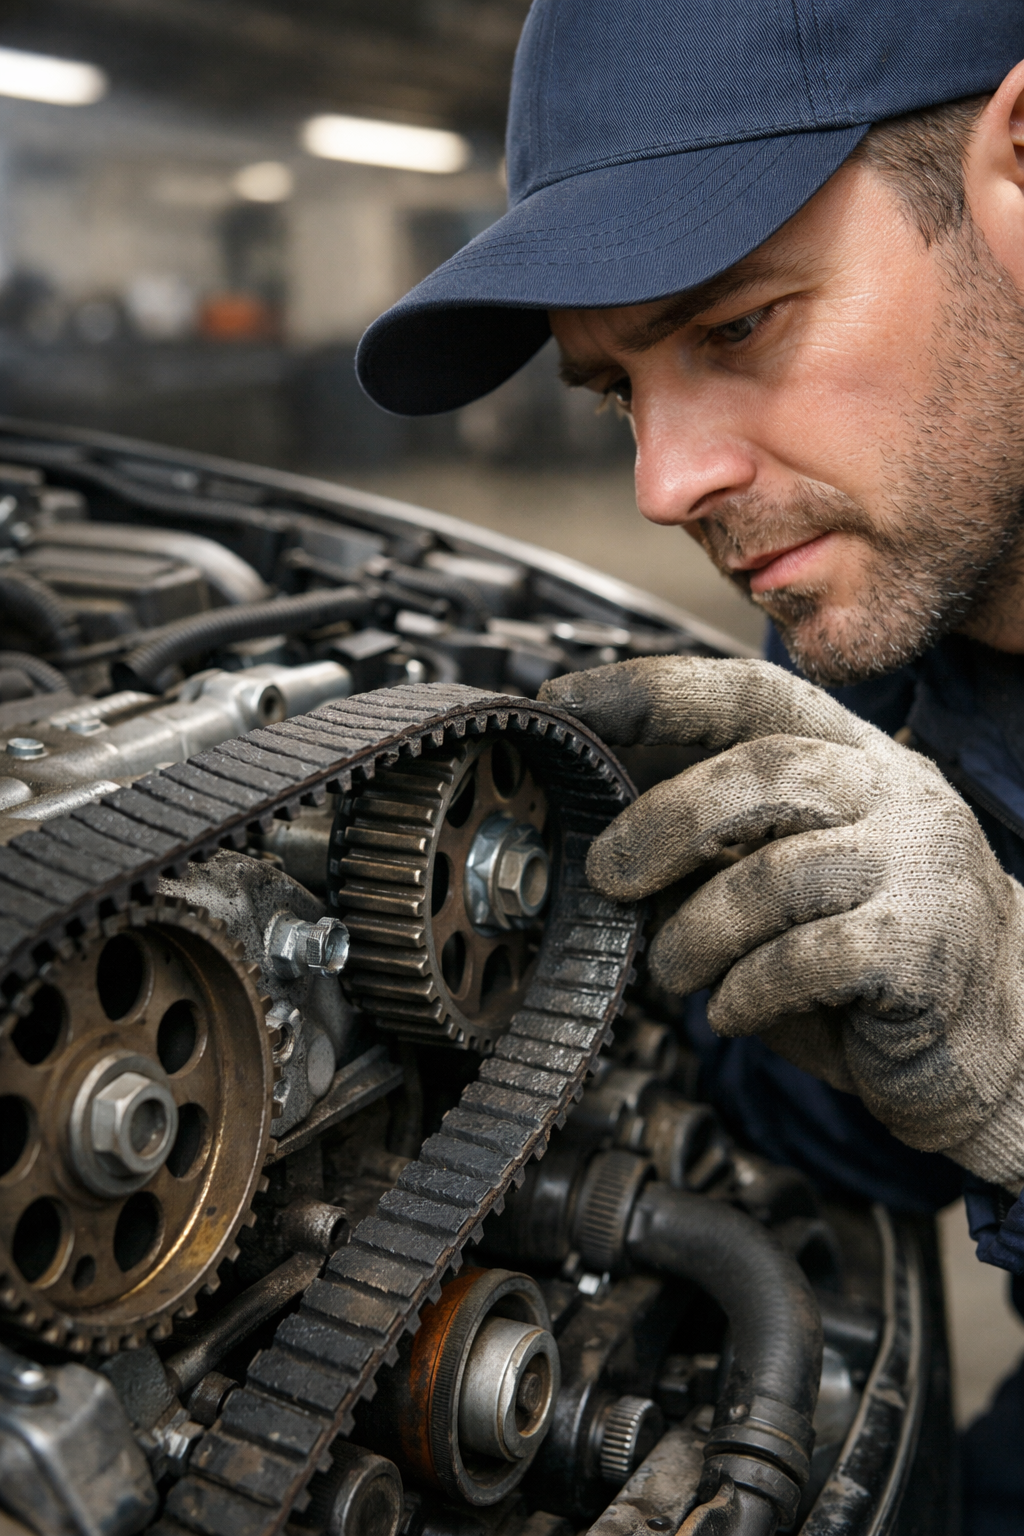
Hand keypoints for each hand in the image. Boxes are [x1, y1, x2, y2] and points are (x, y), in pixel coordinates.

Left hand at [540, 657, 1023, 1189]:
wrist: (1003, 1034)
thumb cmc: (879, 950)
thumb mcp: (799, 873)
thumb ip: (726, 844)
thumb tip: (606, 840)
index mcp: (855, 758)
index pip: (749, 692)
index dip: (651, 690)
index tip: (564, 700)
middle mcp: (892, 793)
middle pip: (760, 771)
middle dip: (662, 822)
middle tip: (608, 873)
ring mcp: (916, 867)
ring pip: (774, 875)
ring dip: (696, 932)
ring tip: (672, 968)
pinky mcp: (921, 949)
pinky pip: (805, 959)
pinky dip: (746, 990)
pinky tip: (733, 1009)